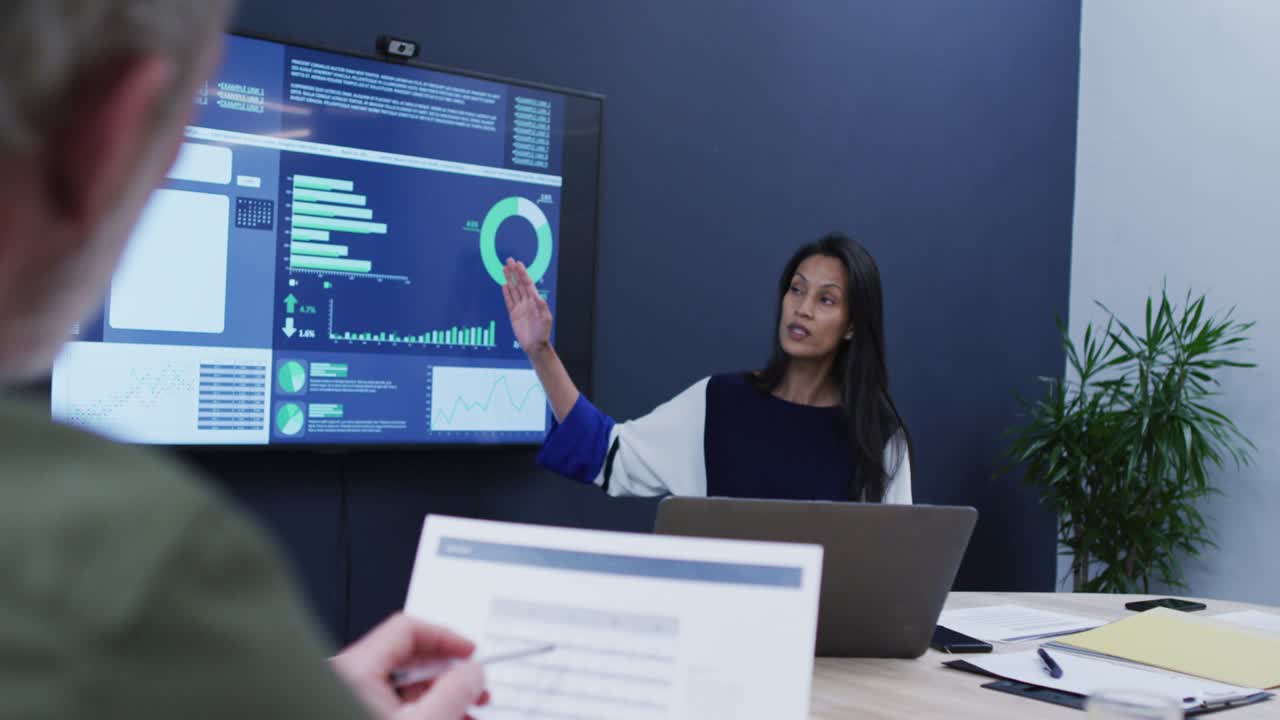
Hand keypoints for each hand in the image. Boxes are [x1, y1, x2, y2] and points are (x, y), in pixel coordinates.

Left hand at [330, 613, 486, 719]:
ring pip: (402, 684)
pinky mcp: (354, 711)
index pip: (406, 628)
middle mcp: (347, 679)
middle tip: (472, 686)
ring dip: (439, 694)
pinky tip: (445, 717)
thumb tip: (473, 672)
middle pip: (407, 656)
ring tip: (465, 710)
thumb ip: (454, 692)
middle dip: (448, 672)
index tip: (468, 652)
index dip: (445, 637)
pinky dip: (421, 708)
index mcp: (354, 670)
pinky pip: (391, 702)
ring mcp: (349, 697)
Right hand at [502, 258, 552, 355]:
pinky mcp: (513, 314)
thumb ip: (541, 306)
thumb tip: (536, 295)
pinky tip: (504, 285)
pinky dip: (506, 293)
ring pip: (513, 290)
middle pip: (519, 283)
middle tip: (509, 260)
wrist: (535, 346)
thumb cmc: (542, 333)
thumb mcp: (545, 319)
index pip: (528, 283)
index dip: (523, 273)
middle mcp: (527, 302)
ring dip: (509, 279)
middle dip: (514, 272)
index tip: (518, 264)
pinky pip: (509, 301)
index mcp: (536, 301)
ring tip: (504, 269)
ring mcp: (520, 307)